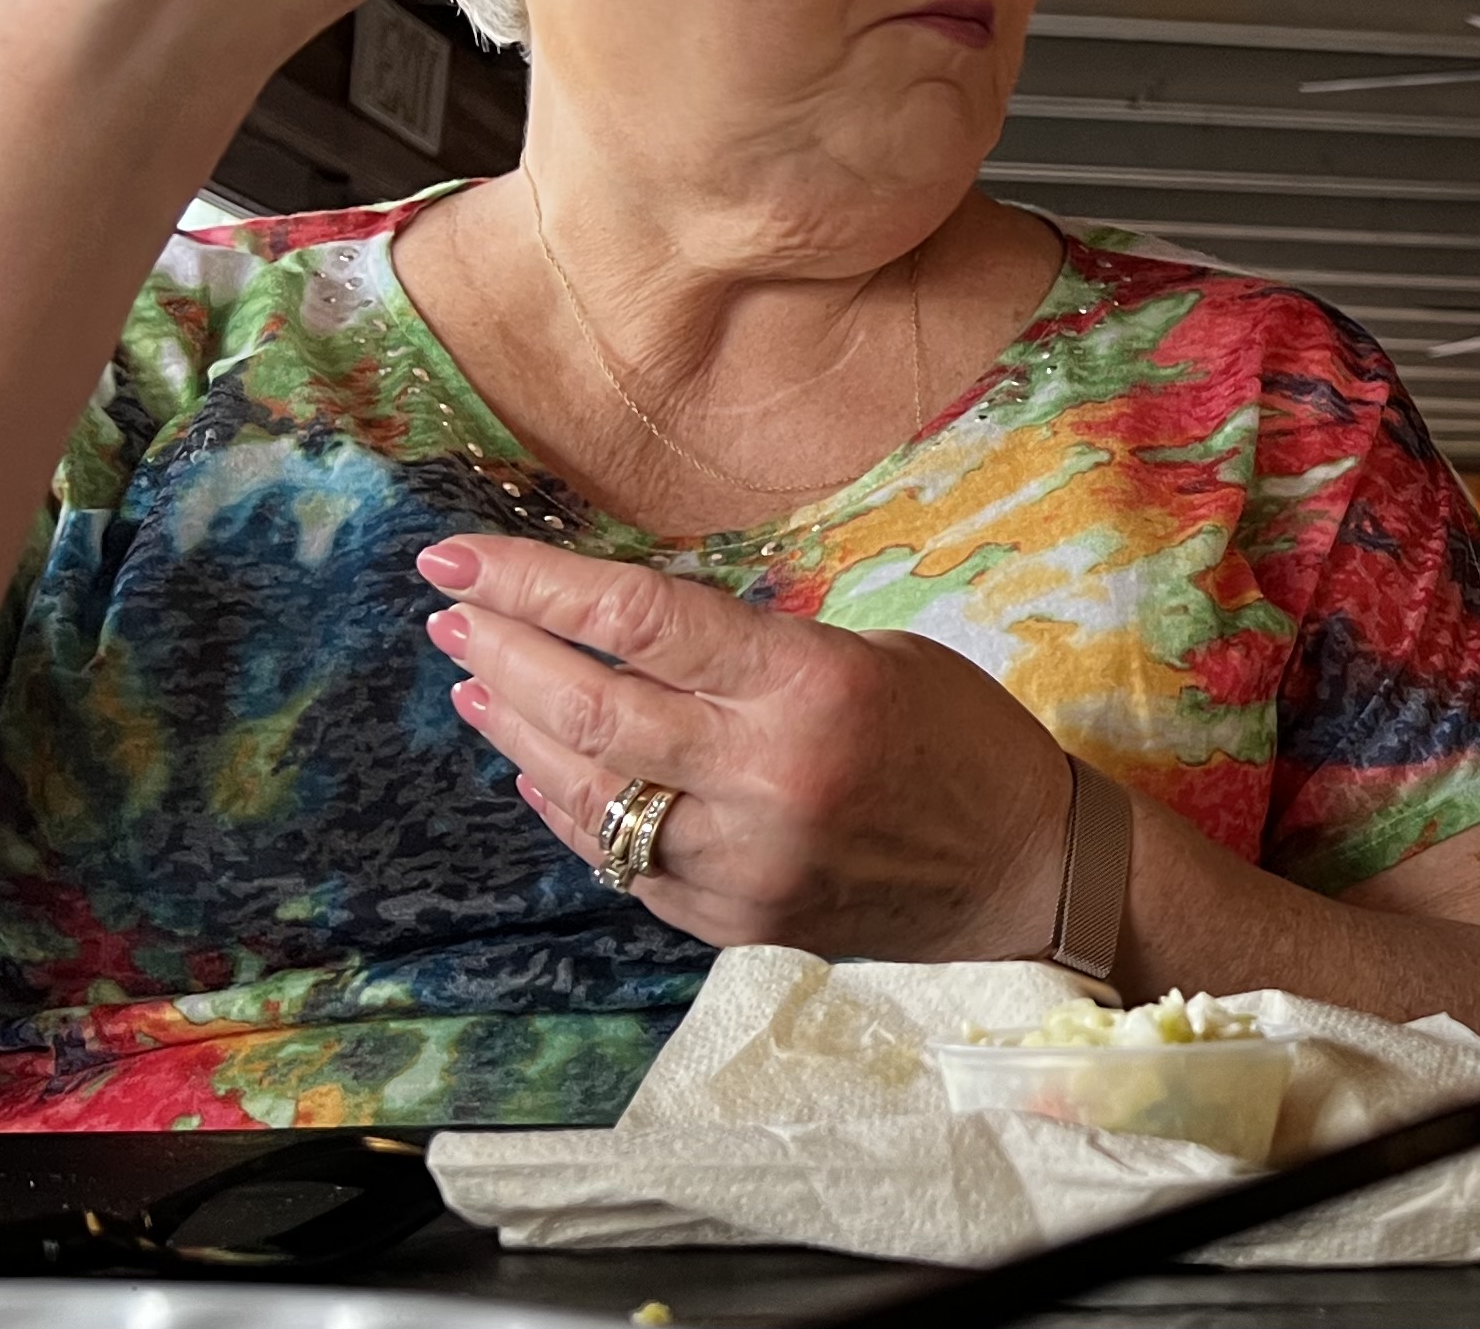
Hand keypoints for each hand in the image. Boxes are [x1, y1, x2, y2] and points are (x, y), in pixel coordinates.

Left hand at [416, 534, 1075, 960]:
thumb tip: (632, 633)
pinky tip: (541, 770)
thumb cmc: (960, 736)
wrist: (1028, 869)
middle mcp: (765, 776)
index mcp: (809, 686)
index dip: (535, 583)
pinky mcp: (733, 923)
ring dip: (517, 732)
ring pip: (588, 792)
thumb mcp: (874, 654)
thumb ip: (754, 653)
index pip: (640, 620)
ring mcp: (743, 862)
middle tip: (452, 612)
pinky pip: (621, 862)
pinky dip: (572, 809)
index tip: (460, 556)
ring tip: (478, 681)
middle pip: (590, 706)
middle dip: (503, 649)